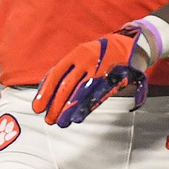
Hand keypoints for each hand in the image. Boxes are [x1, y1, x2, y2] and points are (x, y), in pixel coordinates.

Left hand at [32, 31, 147, 127]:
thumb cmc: (100, 53)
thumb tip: (47, 87)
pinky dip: (85, 108)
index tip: (38, 106)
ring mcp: (100, 71)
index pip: (56, 74)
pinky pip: (96, 97)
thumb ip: (66, 69)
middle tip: (49, 119)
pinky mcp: (111, 81)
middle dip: (56, 105)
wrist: (130, 46)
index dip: (46, 91)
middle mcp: (87, 61)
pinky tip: (77, 117)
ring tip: (61, 122)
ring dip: (69, 110)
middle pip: (67, 86)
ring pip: (80, 94)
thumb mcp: (82, 54)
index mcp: (76, 54)